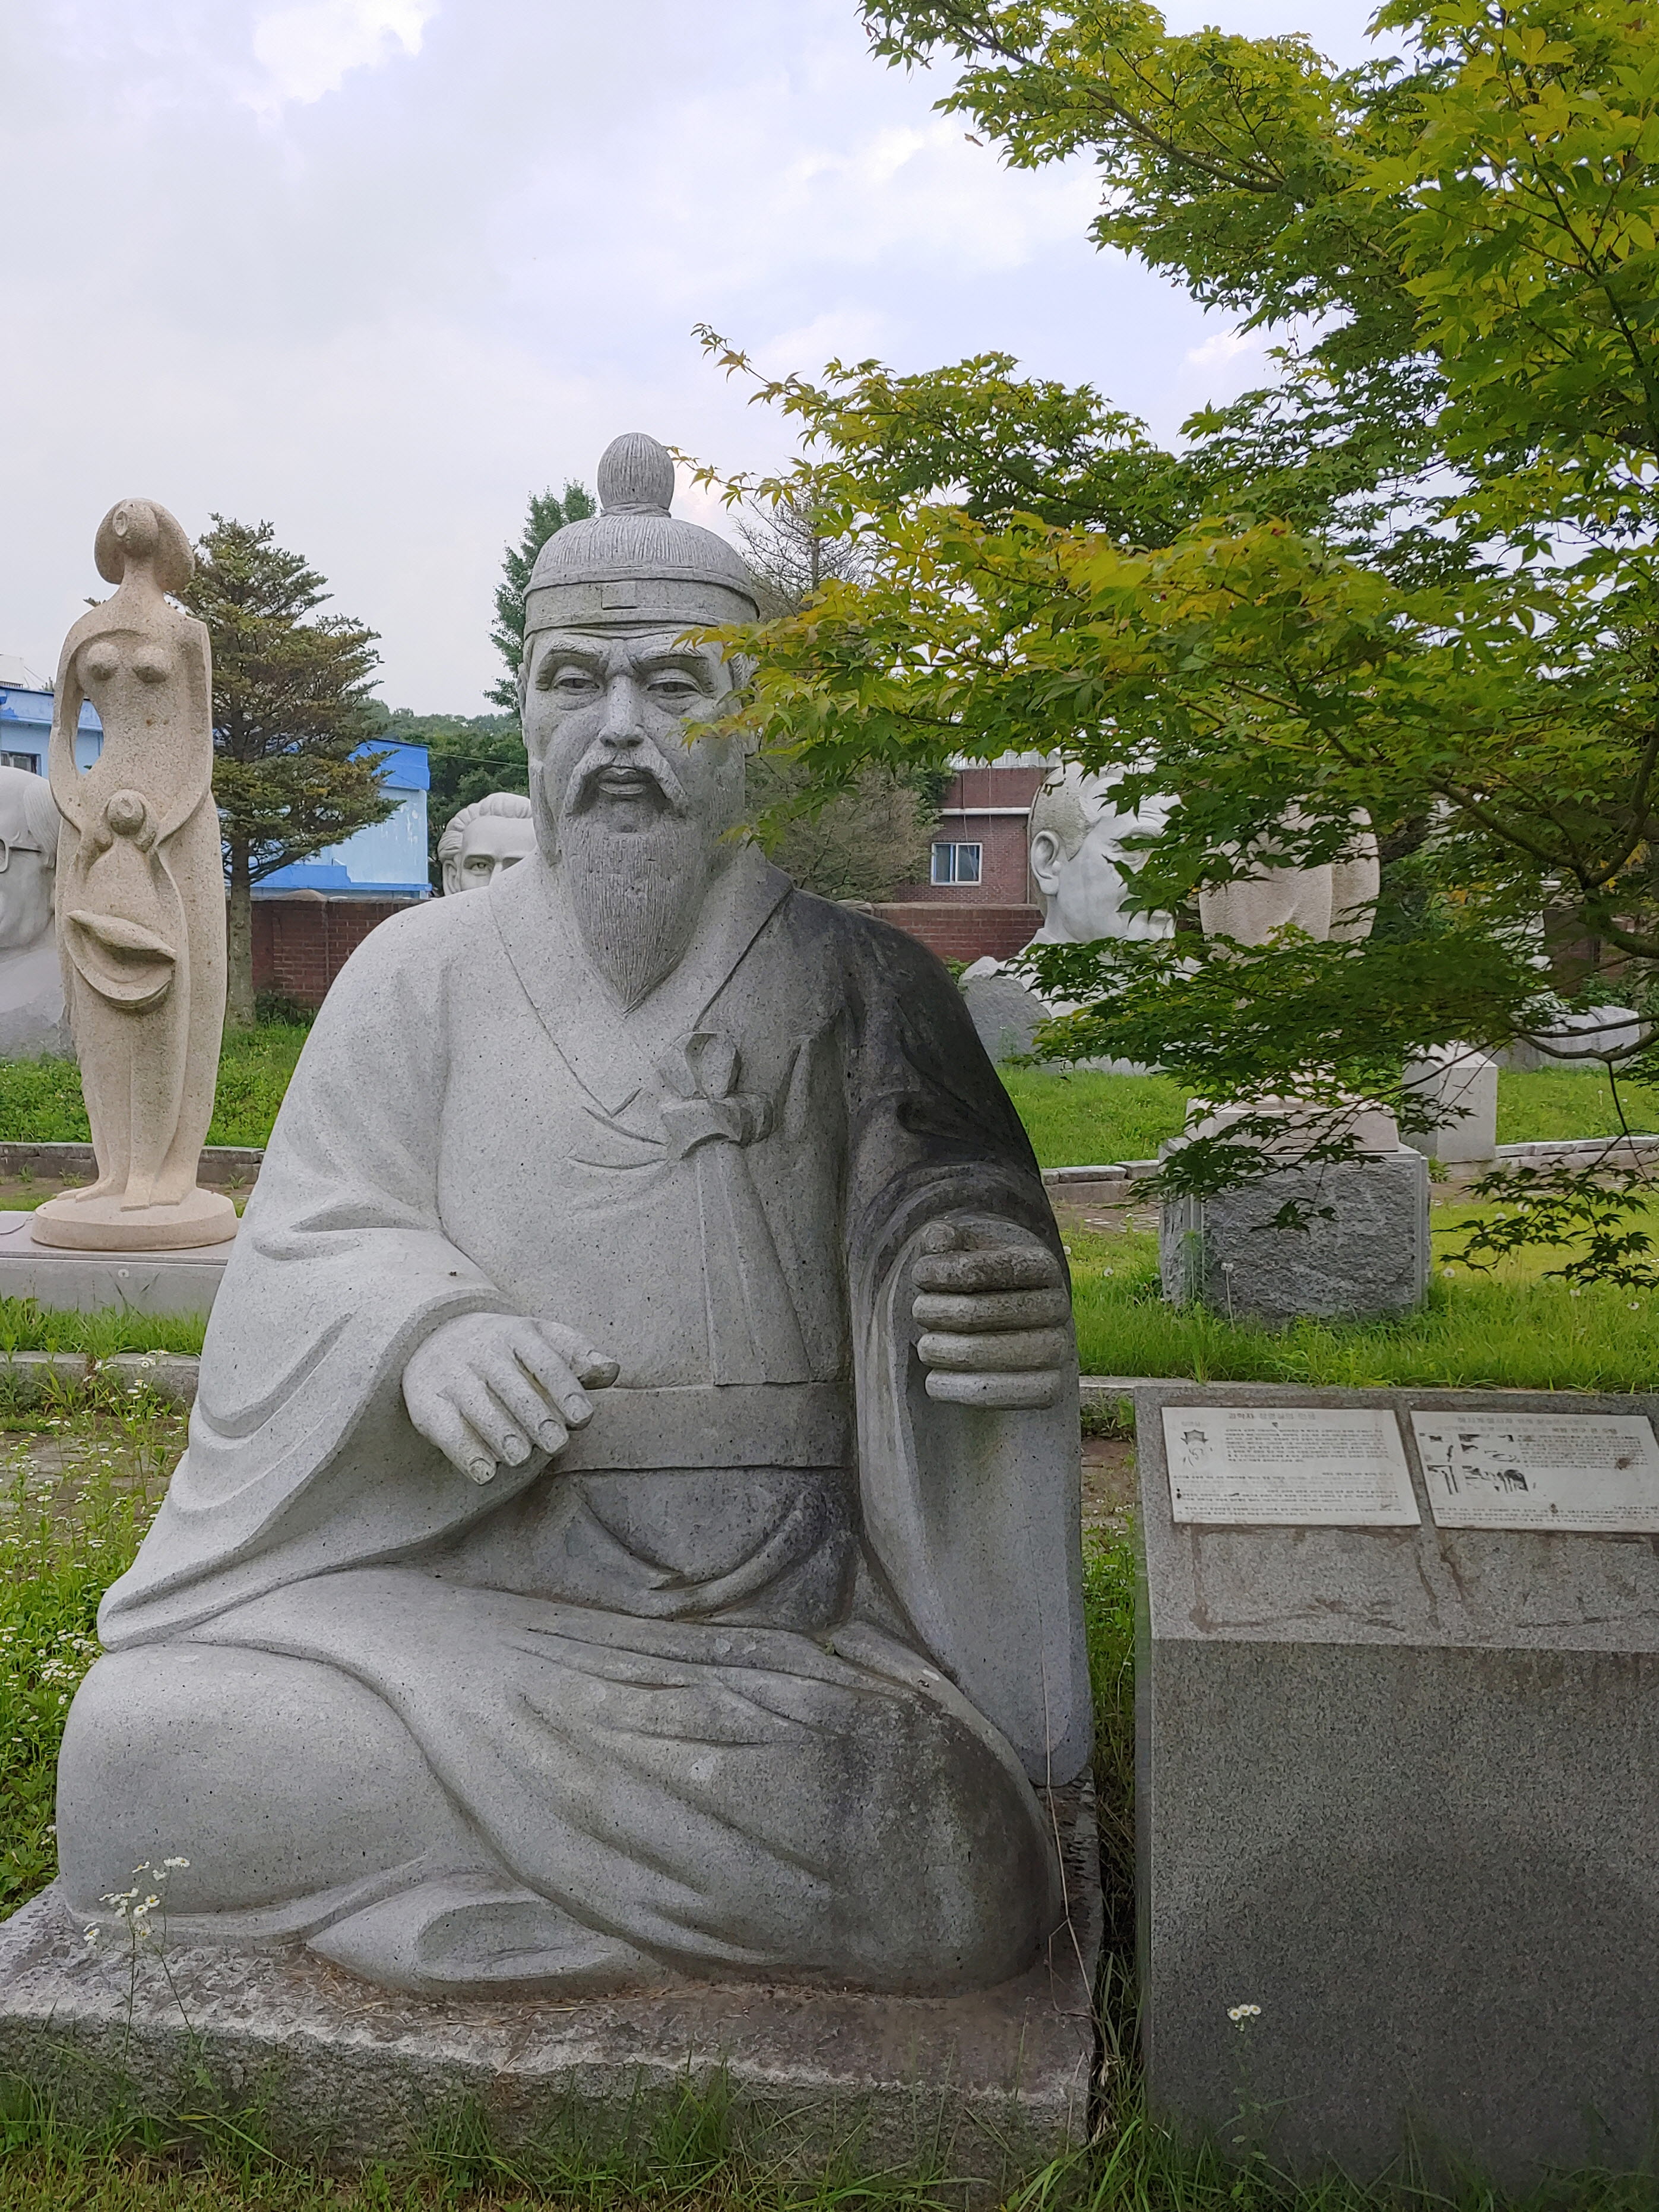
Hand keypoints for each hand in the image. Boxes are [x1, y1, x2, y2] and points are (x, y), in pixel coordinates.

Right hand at [403, 1313, 618, 1484]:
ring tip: (520, 1458)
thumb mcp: (542, 1342)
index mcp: (517, 1333)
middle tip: (555, 1444)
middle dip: (535, 1415)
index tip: (583, 1418)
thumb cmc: (507, 1350)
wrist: (435, 1335)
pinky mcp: (427, 1401)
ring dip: (500, 1433)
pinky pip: (445, 1427)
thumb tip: (611, 1370)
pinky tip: (485, 1472)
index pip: (545, 1360)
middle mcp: (482, 1349)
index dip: (566, 1389)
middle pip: (511, 1384)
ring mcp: (451, 1373)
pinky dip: (465, 1451)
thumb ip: (578, 1358)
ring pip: (477, 1405)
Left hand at [911, 1219, 1069, 1409]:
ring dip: (936, 1349)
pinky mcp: (1049, 1390)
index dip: (942, 1271)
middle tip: (919, 1312)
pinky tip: (934, 1379)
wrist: (1014, 1343)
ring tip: (926, 1346)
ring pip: (976, 1353)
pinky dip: (950, 1387)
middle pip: (973, 1312)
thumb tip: (937, 1238)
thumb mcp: (968, 1259)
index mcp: (1042, 1266)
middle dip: (933, 1311)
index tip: (919, 1275)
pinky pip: (990, 1394)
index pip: (983, 1268)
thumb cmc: (981, 1292)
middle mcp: (1058, 1306)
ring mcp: (1057, 1350)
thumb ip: (949, 1244)